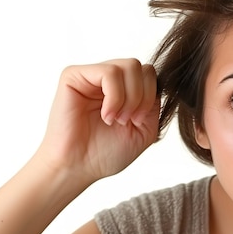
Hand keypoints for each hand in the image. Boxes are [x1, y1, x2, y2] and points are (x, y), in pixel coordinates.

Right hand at [34, 58, 159, 184]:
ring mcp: (91, 74)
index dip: (151, 97)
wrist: (78, 167)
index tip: (138, 121)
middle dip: (142, 97)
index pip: (150, 74)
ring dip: (129, 98)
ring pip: (129, 66)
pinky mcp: (74, 75)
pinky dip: (114, 97)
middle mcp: (109, 79)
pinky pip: (109, 72)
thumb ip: (154, 103)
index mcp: (124, 88)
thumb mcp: (145, 129)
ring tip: (115, 119)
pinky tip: (106, 115)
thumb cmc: (107, 152)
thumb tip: (158, 82)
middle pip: (143, 67)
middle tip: (127, 121)